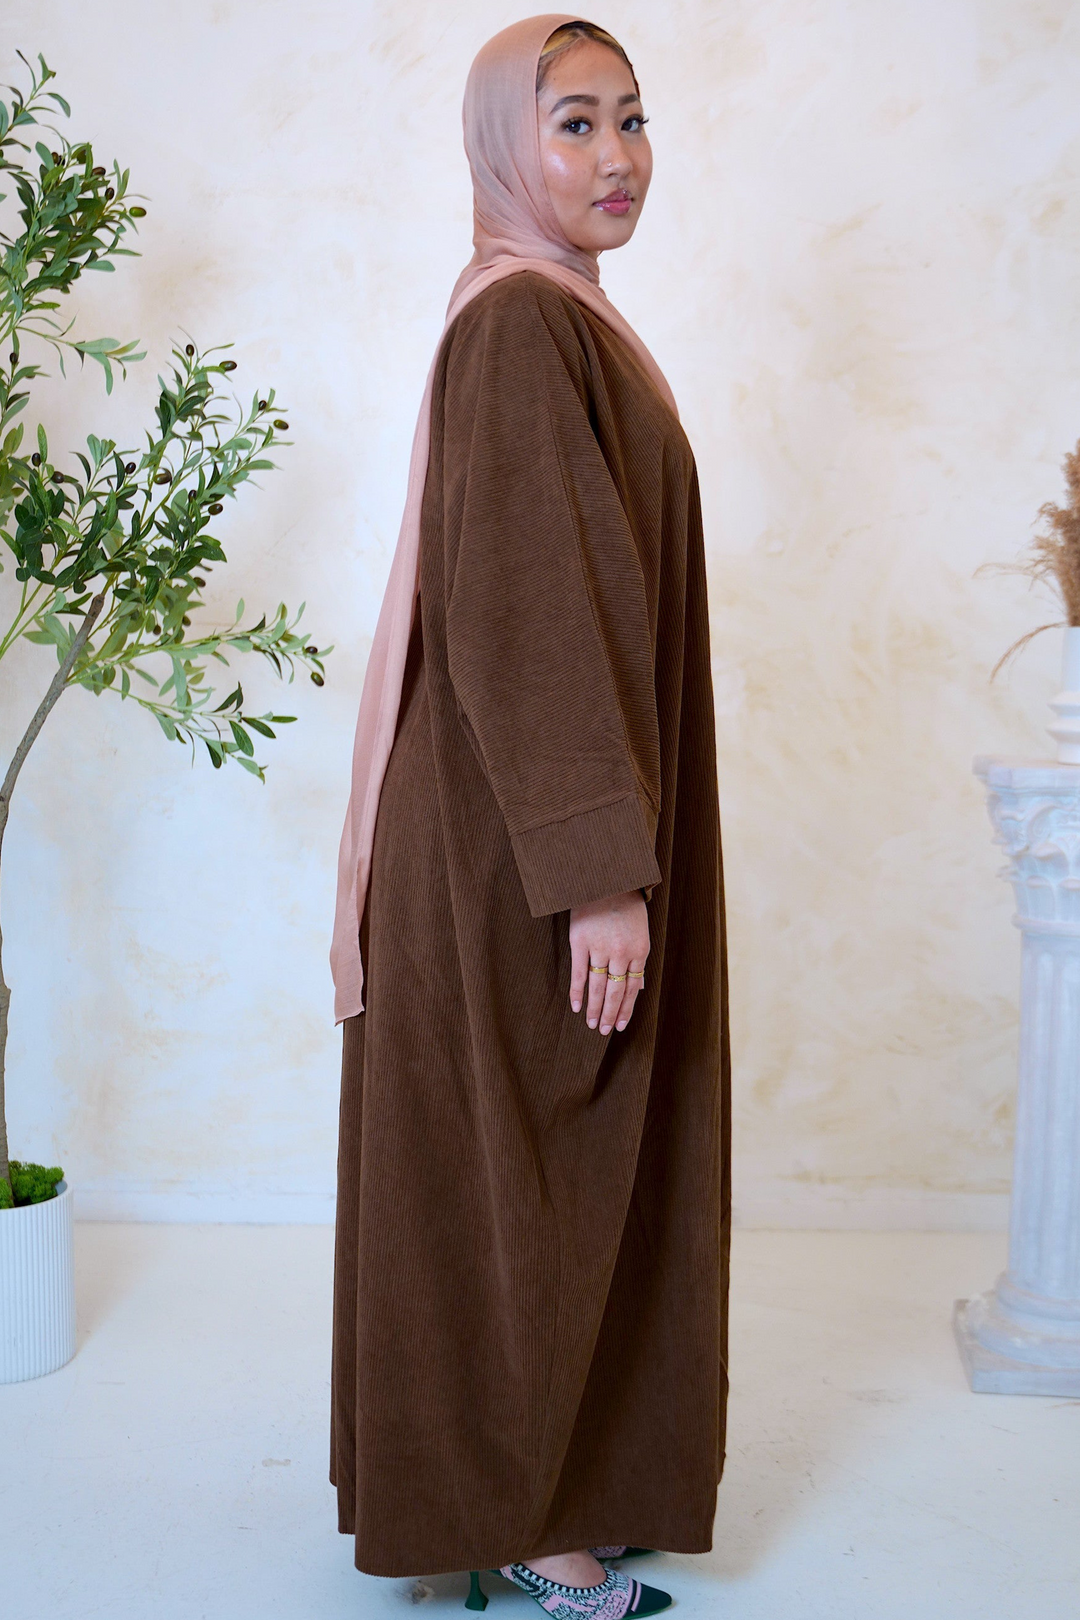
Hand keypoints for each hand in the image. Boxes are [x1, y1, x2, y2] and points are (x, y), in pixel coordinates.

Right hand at [568, 890, 649, 1034]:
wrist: (605, 877)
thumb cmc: (624, 903)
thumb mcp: (640, 929)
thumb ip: (638, 958)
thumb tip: (639, 987)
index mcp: (640, 950)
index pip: (633, 988)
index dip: (627, 1009)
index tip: (621, 1025)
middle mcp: (621, 952)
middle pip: (617, 992)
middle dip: (611, 1014)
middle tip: (604, 1031)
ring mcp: (600, 948)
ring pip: (599, 987)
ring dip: (595, 1009)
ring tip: (592, 1025)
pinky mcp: (580, 942)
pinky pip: (579, 973)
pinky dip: (577, 992)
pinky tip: (576, 1007)